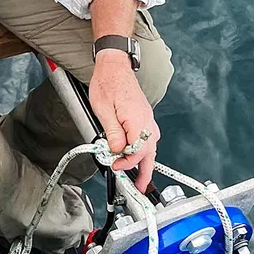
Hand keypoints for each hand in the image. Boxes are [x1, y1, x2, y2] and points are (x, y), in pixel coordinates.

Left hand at [88, 52, 158, 191]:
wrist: (115, 65)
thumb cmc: (107, 82)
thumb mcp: (103, 109)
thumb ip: (112, 133)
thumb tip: (116, 151)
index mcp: (137, 120)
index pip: (137, 150)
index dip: (126, 162)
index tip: (115, 165)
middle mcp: (146, 121)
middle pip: (150, 152)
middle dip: (145, 172)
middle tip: (142, 188)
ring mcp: (147, 118)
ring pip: (150, 145)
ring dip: (145, 162)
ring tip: (140, 177)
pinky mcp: (144, 117)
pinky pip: (148, 138)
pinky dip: (144, 150)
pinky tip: (138, 156)